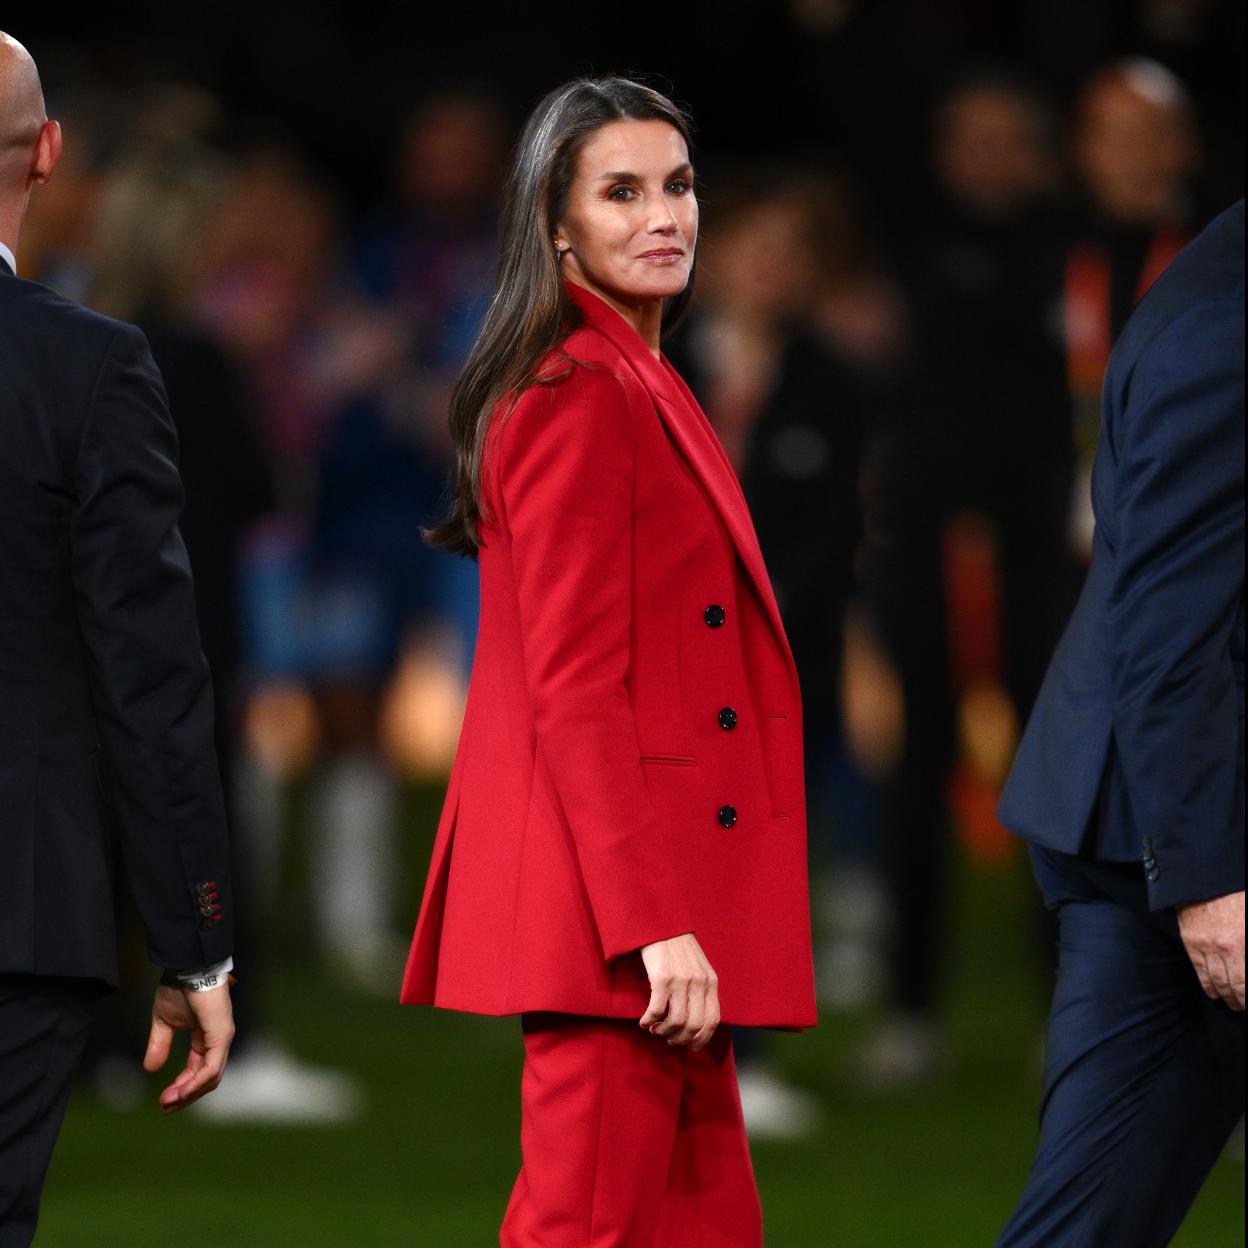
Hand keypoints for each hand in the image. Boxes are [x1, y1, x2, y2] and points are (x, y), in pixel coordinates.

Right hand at [143, 982, 234, 1113]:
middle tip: (165, 1107)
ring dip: (190, 1093)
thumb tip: (150, 1068)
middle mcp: (217, 1041)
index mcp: (205, 1038)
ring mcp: (222, 1038)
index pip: (198, 1070)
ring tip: (170, 1102)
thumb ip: (160, 1044)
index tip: (164, 1100)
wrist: (189, 967)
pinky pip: (212, 1067)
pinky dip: (197, 1082)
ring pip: (211, 1077)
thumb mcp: (164, 1022)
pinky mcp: (222, 1035)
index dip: (182, 1087)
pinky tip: (182, 1091)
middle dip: (185, 1096)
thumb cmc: (179, 988)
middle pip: (206, 1078)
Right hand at [639, 932, 719, 1050]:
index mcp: (711, 982)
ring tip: (655, 1030)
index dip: (702, 1039)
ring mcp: (681, 981)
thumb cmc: (678, 947)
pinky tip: (644, 1022)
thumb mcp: (699, 967)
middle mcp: (699, 983)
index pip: (712, 1020)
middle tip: (669, 1039)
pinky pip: (656, 1010)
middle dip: (680, 1038)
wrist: (661, 924)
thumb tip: (697, 1021)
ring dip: (663, 1031)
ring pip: (675, 1021)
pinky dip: (649, 1020)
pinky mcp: (661, 978)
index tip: (691, 1047)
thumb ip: (701, 989)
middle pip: (694, 1025)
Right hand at [1177, 891, 1244, 1011]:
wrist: (1207, 877)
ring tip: (1232, 1004)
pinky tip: (1213, 993)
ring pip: (1218, 981)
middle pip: (1237, 986)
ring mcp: (1207, 946)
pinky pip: (1200, 970)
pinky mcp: (1191, 941)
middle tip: (1244, 1007)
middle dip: (1242, 1001)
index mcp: (1245, 944)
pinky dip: (1207, 986)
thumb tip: (1247, 959)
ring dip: (1226, 997)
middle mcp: (1228, 949)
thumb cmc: (1239, 895)